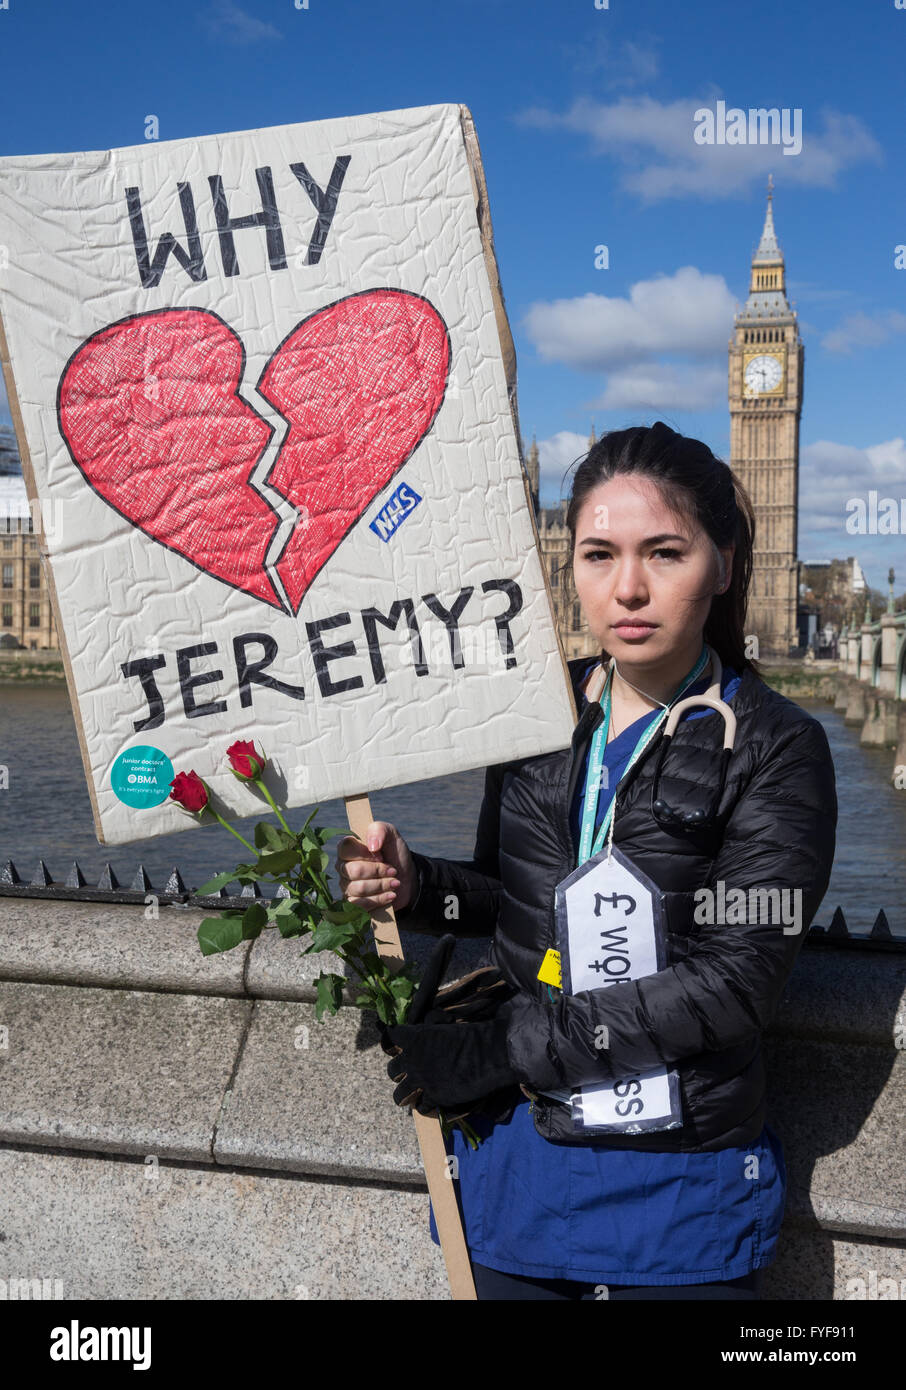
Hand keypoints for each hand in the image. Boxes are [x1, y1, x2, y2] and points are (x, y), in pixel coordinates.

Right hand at [336, 819, 416, 912]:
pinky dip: (380, 899)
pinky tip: (391, 895)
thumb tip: (372, 846)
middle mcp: (343, 867)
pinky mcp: (353, 904)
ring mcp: (346, 887)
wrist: (407, 879)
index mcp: (348, 848)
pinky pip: (360, 905)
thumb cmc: (395, 854)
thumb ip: (380, 830)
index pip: (345, 848)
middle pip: (353, 871)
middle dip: (378, 871)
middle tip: (393, 870)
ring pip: (358, 889)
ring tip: (395, 883)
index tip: (381, 854)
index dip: (365, 853)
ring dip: (382, 885)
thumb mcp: (392, 835)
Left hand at [382, 1009, 518, 1112]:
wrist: (490, 1054)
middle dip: (399, 1073)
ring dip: (405, 1095)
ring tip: (412, 1095)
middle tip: (409, 1074)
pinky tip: (431, 1103)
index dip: (390, 1043)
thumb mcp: (444, 1029)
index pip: (390, 1037)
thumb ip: (428, 1036)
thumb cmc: (472, 1036)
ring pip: (399, 1094)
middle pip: (391, 1070)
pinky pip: (420, 1107)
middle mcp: (413, 1059)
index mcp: (416, 1038)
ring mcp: (422, 1080)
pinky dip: (425, 1106)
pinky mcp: (434, 1097)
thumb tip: (423, 1038)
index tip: (394, 1048)